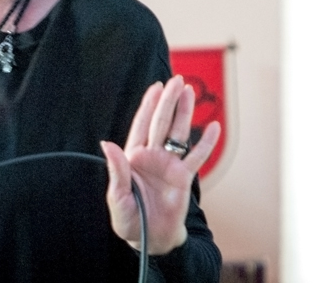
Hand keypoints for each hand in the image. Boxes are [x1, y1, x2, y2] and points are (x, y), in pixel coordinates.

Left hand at [101, 76, 220, 254]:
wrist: (151, 240)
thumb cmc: (131, 220)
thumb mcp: (118, 198)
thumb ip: (116, 171)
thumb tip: (107, 144)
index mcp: (134, 157)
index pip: (142, 125)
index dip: (149, 105)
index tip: (156, 86)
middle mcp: (153, 156)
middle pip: (162, 123)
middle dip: (169, 101)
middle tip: (177, 80)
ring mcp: (170, 165)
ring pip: (179, 133)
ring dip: (185, 113)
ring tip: (190, 92)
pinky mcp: (184, 178)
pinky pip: (197, 157)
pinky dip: (206, 143)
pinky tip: (214, 127)